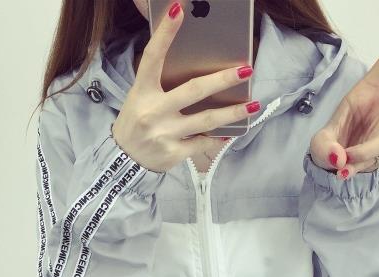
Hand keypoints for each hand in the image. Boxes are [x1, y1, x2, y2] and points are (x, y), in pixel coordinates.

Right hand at [112, 1, 256, 173]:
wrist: (125, 160)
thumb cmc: (137, 121)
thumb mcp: (140, 97)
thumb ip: (160, 81)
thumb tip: (193, 61)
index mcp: (142, 91)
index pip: (153, 57)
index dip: (165, 34)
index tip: (178, 9)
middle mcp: (153, 111)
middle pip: (193, 90)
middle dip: (223, 79)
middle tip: (247, 69)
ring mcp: (164, 133)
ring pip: (206, 120)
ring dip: (233, 112)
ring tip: (254, 105)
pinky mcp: (173, 153)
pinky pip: (202, 143)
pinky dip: (218, 138)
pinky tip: (232, 133)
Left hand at [309, 10, 378, 179]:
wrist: (332, 164)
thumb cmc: (329, 142)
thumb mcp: (319, 142)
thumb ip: (326, 147)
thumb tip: (342, 160)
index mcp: (369, 90)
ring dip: (358, 155)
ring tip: (340, 164)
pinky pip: (369, 162)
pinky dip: (353, 169)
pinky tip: (343, 172)